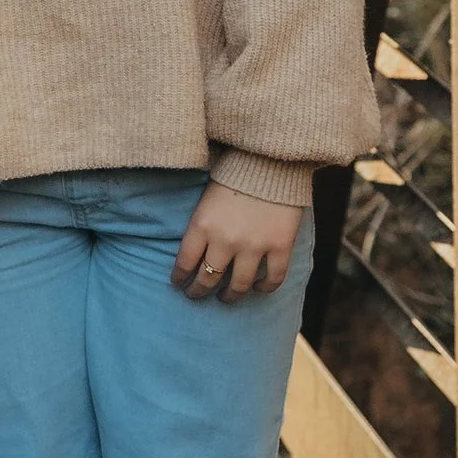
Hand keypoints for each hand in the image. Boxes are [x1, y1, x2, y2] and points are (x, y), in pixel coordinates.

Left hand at [171, 182, 303, 301]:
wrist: (270, 159)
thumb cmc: (234, 174)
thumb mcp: (205, 199)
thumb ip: (201, 226)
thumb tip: (195, 252)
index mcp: (202, 226)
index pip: (184, 263)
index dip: (180, 278)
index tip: (178, 284)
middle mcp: (225, 241)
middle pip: (208, 279)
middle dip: (199, 291)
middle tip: (197, 295)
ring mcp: (253, 246)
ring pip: (238, 286)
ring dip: (230, 297)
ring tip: (226, 298)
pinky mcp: (279, 246)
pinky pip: (273, 278)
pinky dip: (265, 288)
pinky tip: (259, 288)